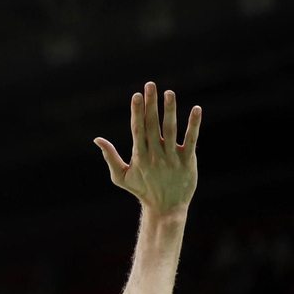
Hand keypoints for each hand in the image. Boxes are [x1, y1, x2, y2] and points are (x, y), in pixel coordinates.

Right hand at [95, 82, 200, 215]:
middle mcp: (155, 155)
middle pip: (152, 125)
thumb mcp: (120, 176)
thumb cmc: (142, 191)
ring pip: (170, 129)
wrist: (166, 208)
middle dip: (151, 104)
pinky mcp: (188, 161)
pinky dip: (194, 125)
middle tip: (150, 85)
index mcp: (139, 156)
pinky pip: (191, 140)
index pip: (137, 129)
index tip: (136, 95)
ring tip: (169, 92)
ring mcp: (172, 157)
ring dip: (170, 110)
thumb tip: (97, 139)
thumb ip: (110, 156)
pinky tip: (196, 109)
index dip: (136, 111)